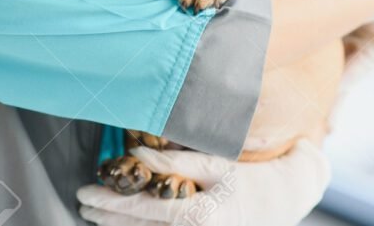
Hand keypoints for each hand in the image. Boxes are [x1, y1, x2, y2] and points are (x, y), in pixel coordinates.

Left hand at [78, 139, 330, 225]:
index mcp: (200, 217)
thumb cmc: (252, 177)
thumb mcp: (215, 163)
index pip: (141, 211)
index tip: (84, 193)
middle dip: (107, 218)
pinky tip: (127, 224)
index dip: (109, 203)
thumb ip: (174, 163)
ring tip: (98, 217)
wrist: (289, 199)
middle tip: (83, 206)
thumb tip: (135, 155)